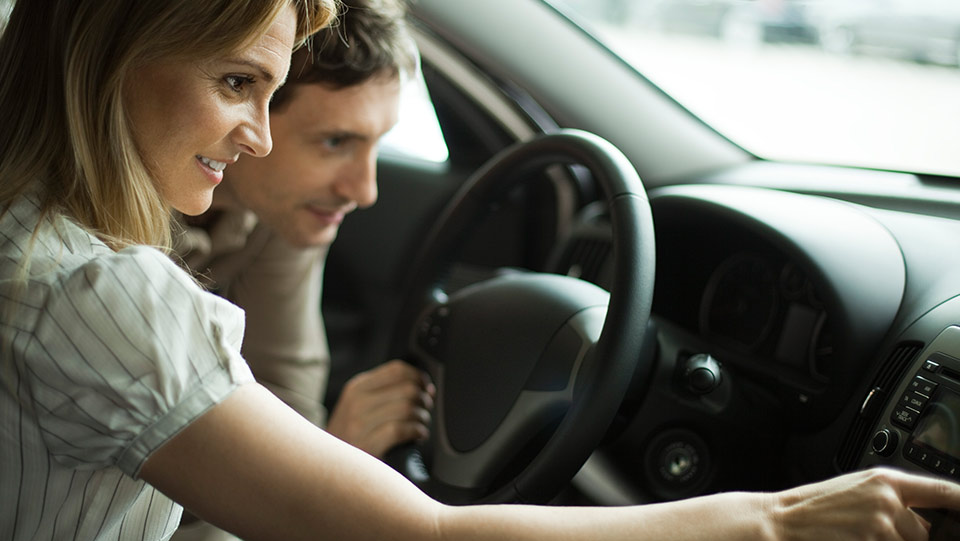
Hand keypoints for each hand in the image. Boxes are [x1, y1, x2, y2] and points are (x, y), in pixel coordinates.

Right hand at [326, 359, 434, 458]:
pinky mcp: (366, 446)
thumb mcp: (359, 407)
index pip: (397, 370)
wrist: (327, 468)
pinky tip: (418, 436)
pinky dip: (417, 432)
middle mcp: (356, 403)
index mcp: (357, 388)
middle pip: (406, 389)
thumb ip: (386, 393)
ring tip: (421, 425)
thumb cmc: (352, 438)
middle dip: (423, 399)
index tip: (426, 388)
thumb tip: (424, 385)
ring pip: (406, 409)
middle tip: (425, 410)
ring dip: (422, 417)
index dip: (419, 377)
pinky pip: (400, 430)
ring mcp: (358, 425)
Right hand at [771, 467, 959, 540]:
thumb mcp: (857, 491)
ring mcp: (881, 526)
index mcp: (887, 480)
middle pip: (925, 533)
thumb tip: (923, 521)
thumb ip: (892, 500)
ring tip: (857, 536)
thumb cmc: (816, 508)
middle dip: (906, 538)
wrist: (783, 521)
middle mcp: (889, 501)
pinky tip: (854, 540)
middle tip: (870, 531)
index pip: (945, 492)